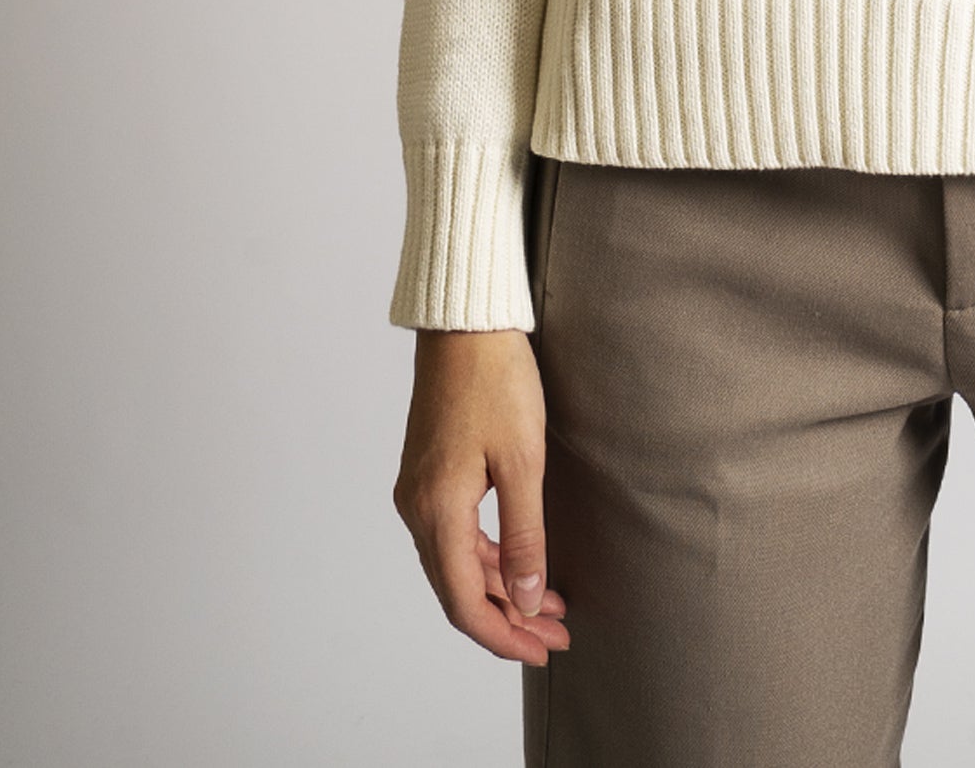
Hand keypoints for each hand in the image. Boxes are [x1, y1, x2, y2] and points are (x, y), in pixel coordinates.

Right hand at [393, 328, 570, 664]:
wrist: (464, 324)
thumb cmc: (496, 380)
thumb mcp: (523, 459)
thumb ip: (524, 534)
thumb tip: (528, 600)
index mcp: (437, 511)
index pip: (465, 602)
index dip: (505, 635)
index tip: (544, 650)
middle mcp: (417, 509)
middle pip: (459, 591)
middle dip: (509, 620)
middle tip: (557, 637)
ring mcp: (419, 493)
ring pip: (457, 566)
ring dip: (501, 591)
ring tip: (551, 608)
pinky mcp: (429, 476)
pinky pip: (455, 538)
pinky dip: (489, 559)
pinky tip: (522, 565)